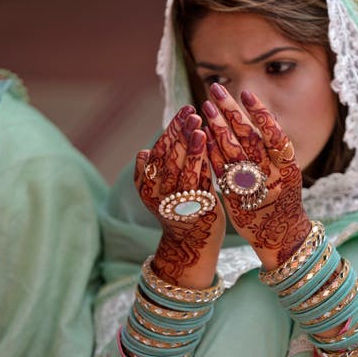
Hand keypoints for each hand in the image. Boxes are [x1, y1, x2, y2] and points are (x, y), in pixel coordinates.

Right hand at [134, 105, 225, 287]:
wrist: (191, 246)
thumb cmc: (179, 209)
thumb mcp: (159, 192)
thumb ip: (156, 170)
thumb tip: (145, 150)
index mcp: (145, 186)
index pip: (158, 151)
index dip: (172, 130)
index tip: (186, 111)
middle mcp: (158, 195)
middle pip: (169, 158)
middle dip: (182, 133)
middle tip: (193, 112)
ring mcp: (177, 203)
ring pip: (183, 170)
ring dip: (191, 147)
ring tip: (199, 126)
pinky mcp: (197, 210)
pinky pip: (200, 183)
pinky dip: (204, 164)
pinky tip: (212, 148)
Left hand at [202, 83, 310, 269]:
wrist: (281, 236)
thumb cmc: (283, 197)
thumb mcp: (286, 171)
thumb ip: (274, 148)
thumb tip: (260, 114)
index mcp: (288, 165)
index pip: (274, 133)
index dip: (260, 113)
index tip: (245, 93)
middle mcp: (272, 175)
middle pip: (250, 138)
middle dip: (231, 111)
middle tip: (215, 89)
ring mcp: (253, 188)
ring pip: (233, 153)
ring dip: (218, 128)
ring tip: (204, 108)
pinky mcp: (236, 199)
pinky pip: (221, 172)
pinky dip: (211, 153)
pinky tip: (201, 137)